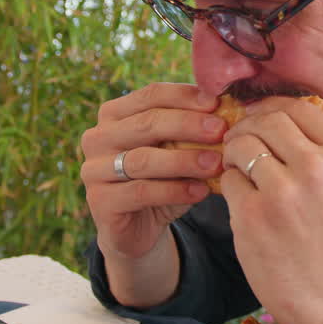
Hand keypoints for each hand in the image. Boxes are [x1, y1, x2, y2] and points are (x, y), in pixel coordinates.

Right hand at [80, 83, 225, 261]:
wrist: (140, 228)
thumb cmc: (162, 180)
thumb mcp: (176, 150)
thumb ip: (192, 131)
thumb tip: (229, 111)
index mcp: (114, 114)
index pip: (151, 95)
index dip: (185, 97)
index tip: (217, 104)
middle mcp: (97, 137)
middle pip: (146, 123)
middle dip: (188, 125)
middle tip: (221, 131)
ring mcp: (93, 170)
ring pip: (143, 159)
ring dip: (184, 160)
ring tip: (216, 164)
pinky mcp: (99, 201)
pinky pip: (141, 191)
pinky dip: (175, 190)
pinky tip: (201, 191)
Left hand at [219, 96, 322, 323]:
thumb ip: (319, 146)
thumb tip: (271, 112)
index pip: (296, 107)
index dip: (269, 109)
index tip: (258, 121)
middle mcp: (318, 165)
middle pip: (265, 121)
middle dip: (247, 129)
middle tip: (240, 144)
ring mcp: (284, 191)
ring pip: (241, 145)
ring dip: (235, 155)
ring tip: (241, 172)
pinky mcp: (254, 216)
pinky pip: (228, 180)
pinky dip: (231, 186)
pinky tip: (244, 202)